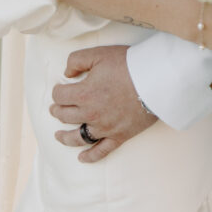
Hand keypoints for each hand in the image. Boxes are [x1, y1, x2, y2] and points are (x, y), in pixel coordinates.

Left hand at [50, 45, 156, 162]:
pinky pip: (101, 151)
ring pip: (78, 137)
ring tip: (58, 136)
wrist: (156, 80)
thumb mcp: (99, 54)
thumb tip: (66, 73)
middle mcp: (90, 113)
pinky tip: (82, 158)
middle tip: (55, 108)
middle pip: (65, 116)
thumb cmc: (128, 65)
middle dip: (58, 111)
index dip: (57, 91)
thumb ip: (76, 60)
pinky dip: (90, 156)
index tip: (59, 88)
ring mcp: (104, 127)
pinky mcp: (119, 136)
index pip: (60, 96)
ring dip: (65, 137)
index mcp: (83, 93)